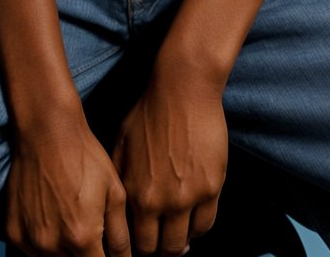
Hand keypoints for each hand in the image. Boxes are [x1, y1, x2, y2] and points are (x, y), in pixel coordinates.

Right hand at [6, 101, 130, 256]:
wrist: (45, 131)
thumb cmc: (84, 157)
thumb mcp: (114, 191)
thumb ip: (120, 235)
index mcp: (82, 238)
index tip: (105, 251)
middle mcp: (52, 245)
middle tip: (88, 232)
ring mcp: (29, 241)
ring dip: (65, 255)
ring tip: (71, 225)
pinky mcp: (13, 233)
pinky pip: (31, 255)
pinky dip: (43, 249)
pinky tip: (52, 225)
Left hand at [111, 61, 226, 256]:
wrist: (183, 88)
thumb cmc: (150, 111)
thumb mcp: (121, 144)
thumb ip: (119, 178)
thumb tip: (117, 208)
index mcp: (135, 193)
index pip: (135, 242)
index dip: (138, 247)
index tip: (141, 244)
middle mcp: (160, 201)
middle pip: (160, 250)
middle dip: (159, 249)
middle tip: (160, 243)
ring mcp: (188, 196)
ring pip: (184, 243)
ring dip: (180, 243)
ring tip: (178, 236)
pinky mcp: (212, 187)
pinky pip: (206, 224)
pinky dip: (199, 228)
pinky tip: (193, 219)